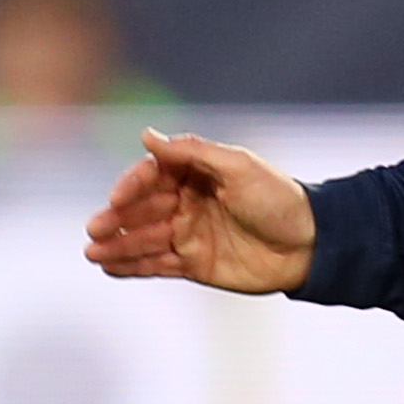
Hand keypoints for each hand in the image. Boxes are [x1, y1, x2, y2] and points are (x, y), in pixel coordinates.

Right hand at [82, 130, 316, 294]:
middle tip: (94, 230)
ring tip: (92, 253)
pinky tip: (109, 267)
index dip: (132, 186)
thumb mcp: (238, 166)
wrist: (311, 244)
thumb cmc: (278, 198)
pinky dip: (132, 266)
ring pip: (144, 239)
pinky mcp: (194, 264)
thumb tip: (147, 135)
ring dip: (117, 245)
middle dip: (116, 219)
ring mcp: (189, 234)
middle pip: (142, 209)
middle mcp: (186, 201)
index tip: (117, 197)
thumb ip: (192, 152)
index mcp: (195, 173)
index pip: (152, 175)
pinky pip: (157, 265)